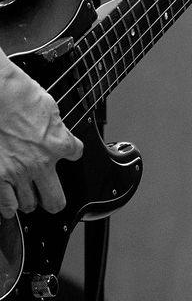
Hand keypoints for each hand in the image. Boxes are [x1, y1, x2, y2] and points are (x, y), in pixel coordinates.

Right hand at [0, 54, 82, 217]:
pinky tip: (10, 200)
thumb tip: (56, 131)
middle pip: (55, 200)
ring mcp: (17, 173)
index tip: (66, 151)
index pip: (76, 154)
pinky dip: (9, 205)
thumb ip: (55, 127)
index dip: (71, 151)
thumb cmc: (19, 94)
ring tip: (26, 193)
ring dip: (28, 199)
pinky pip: (6, 205)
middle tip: (49, 195)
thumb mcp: (49, 107)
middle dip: (53, 199)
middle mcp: (39, 163)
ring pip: (28, 205)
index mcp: (57, 143)